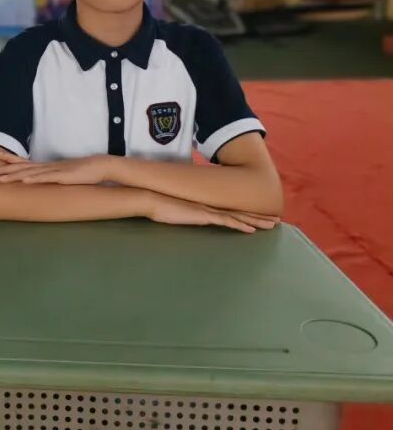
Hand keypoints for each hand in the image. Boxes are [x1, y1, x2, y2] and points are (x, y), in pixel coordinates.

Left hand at [0, 150, 113, 184]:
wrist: (100, 167)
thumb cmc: (83, 172)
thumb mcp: (64, 175)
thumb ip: (53, 177)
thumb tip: (43, 180)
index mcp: (46, 166)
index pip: (23, 162)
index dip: (8, 159)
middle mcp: (47, 167)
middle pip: (21, 166)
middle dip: (4, 168)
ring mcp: (54, 171)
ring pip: (30, 173)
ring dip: (14, 176)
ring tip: (0, 178)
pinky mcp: (62, 177)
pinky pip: (46, 178)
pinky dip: (34, 179)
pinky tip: (24, 181)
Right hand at [146, 193, 279, 233]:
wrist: (153, 200)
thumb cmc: (161, 206)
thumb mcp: (178, 212)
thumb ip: (188, 214)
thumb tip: (192, 217)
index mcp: (207, 207)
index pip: (232, 211)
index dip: (248, 214)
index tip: (262, 217)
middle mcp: (212, 207)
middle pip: (241, 212)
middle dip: (260, 217)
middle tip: (277, 220)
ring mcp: (209, 211)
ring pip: (239, 216)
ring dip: (257, 221)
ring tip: (272, 224)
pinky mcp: (204, 216)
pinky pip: (227, 221)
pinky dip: (240, 225)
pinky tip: (252, 230)